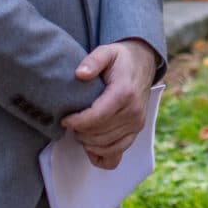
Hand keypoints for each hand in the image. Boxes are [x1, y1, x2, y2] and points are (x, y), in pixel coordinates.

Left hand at [61, 38, 156, 168]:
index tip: (65, 119)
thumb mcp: (107, 52)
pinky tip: (91, 146)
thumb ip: (93, 61)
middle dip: (80, 131)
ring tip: (80, 129)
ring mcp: (137, 123)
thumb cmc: (121, 59)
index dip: (77, 122)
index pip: (97, 118)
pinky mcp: (137, 131)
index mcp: (124, 93)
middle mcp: (134, 112)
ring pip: (105, 146)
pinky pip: (117, 153)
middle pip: (99, 134)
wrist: (143, 63)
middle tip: (72, 122)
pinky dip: (101, 155)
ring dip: (88, 142)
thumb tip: (80, 74)